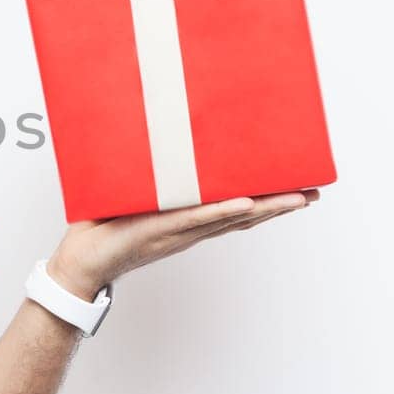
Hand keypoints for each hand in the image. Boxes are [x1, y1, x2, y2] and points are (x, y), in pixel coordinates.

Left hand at [47, 188, 322, 299]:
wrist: (78, 261)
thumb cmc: (101, 228)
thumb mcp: (132, 194)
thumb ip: (148, 173)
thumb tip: (154, 131)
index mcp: (187, 220)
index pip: (235, 207)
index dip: (267, 198)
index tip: (297, 186)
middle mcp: (189, 228)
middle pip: (245, 216)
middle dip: (281, 204)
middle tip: (315, 192)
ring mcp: (177, 231)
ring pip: (229, 218)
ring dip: (264, 208)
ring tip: (296, 198)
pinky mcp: (157, 231)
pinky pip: (193, 220)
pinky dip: (219, 212)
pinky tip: (245, 204)